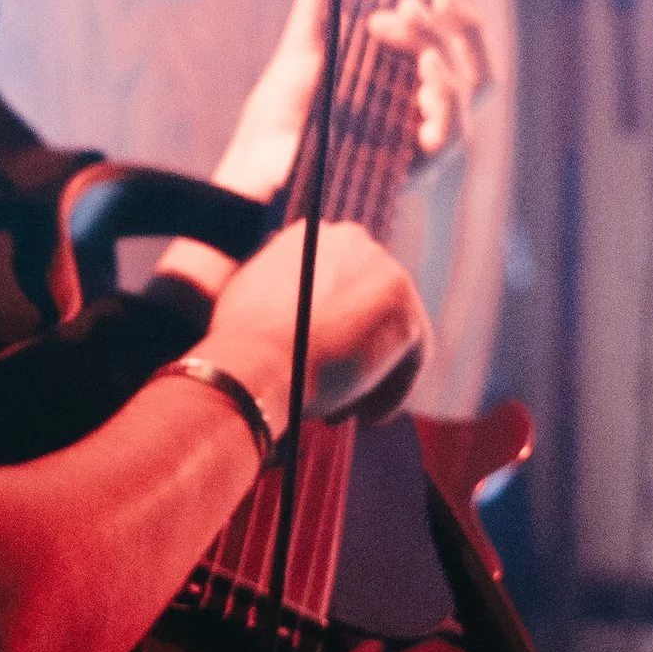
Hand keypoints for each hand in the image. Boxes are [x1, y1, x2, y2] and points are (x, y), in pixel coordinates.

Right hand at [200, 221, 431, 433]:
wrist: (256, 363)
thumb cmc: (241, 345)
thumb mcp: (250, 301)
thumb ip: (278, 293)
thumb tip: (290, 311)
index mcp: (312, 235)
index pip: (337, 283)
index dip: (328, 327)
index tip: (315, 361)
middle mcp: (352, 241)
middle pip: (367, 305)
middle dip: (353, 349)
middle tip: (335, 390)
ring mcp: (382, 270)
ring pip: (388, 331)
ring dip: (372, 373)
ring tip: (346, 410)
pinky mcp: (404, 308)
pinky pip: (410, 356)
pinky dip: (393, 389)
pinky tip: (370, 416)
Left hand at [209, 0, 495, 204]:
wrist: (253, 163)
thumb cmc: (279, 113)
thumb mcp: (303, 43)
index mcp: (404, 79)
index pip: (455, 45)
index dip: (451, 16)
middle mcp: (419, 109)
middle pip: (472, 67)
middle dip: (454, 30)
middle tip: (414, 4)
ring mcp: (417, 140)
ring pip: (470, 98)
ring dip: (452, 64)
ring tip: (420, 50)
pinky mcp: (408, 169)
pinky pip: (449, 140)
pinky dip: (445, 110)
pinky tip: (425, 92)